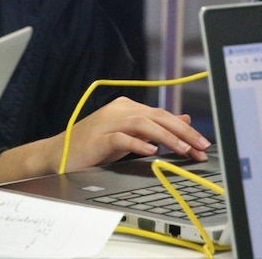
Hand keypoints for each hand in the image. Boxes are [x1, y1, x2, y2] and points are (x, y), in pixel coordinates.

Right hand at [0, 97, 211, 182]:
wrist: (59, 154)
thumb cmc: (94, 146)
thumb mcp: (130, 136)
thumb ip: (155, 127)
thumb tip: (184, 120)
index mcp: (129, 108)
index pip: (164, 115)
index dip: (185, 129)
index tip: (202, 144)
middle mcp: (120, 110)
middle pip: (158, 116)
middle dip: (183, 132)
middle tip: (200, 147)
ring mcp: (108, 122)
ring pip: (143, 123)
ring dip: (166, 137)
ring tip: (182, 149)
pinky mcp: (97, 138)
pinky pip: (121, 137)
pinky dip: (137, 143)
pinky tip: (151, 152)